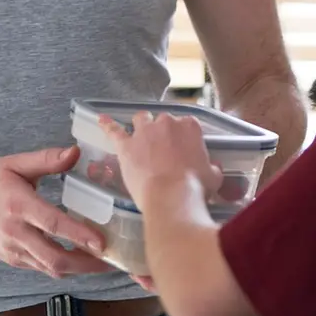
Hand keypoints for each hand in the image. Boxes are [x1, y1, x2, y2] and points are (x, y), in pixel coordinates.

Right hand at [0, 145, 112, 277]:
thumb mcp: (16, 163)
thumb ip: (47, 159)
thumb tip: (75, 152)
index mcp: (18, 206)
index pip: (53, 224)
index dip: (79, 235)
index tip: (102, 243)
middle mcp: (15, 233)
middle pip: (54, 258)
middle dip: (86, 264)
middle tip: (112, 260)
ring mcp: (12, 250)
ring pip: (49, 269)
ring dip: (78, 269)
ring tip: (102, 262)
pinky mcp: (11, 259)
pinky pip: (40, 268)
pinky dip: (61, 267)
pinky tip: (79, 259)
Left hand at [106, 113, 221, 207]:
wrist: (171, 197)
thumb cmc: (196, 187)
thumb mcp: (213, 176)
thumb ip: (211, 167)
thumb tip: (213, 169)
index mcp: (190, 127)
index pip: (187, 124)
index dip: (184, 136)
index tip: (184, 148)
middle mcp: (167, 123)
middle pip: (164, 120)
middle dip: (164, 132)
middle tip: (165, 149)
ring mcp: (144, 132)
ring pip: (141, 119)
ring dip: (142, 125)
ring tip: (142, 137)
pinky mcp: (126, 146)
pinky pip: (114, 131)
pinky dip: (108, 125)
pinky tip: (101, 120)